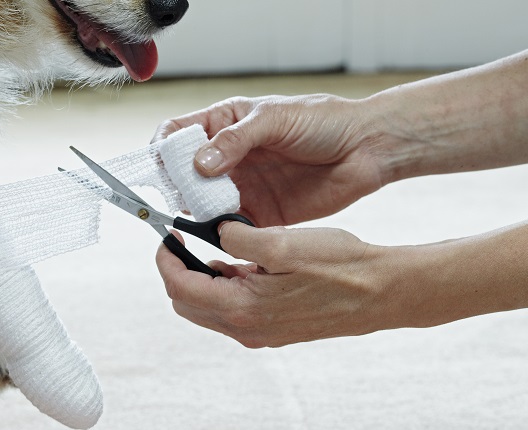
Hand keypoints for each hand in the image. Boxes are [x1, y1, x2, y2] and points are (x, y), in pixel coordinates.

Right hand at [153, 95, 386, 225]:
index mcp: (224, 124)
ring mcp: (241, 186)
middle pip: (183, 174)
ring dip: (197, 211)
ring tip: (205, 213)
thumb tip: (198, 164)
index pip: (177, 134)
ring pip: (202, 203)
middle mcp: (227, 157)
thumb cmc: (323, 121)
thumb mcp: (275, 118)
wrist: (367, 148)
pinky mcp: (260, 213)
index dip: (162, 148)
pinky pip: (231, 226)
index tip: (160, 165)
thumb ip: (235, 140)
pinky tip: (225, 231)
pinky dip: (222, 232)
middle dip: (177, 185)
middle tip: (182, 195)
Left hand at [156, 222, 390, 347]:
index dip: (166, 259)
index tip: (167, 236)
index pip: (180, 287)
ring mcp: (260, 332)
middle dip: (179, 271)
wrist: (380, 292)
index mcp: (242, 308)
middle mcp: (246, 328)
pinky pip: (234, 311)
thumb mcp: (282, 242)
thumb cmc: (339, 267)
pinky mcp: (273, 329)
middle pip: (188, 302)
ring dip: (203, 279)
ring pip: (209, 308)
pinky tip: (243, 265)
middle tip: (185, 242)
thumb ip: (238, 238)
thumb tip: (216, 232)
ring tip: (217, 249)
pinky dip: (227, 287)